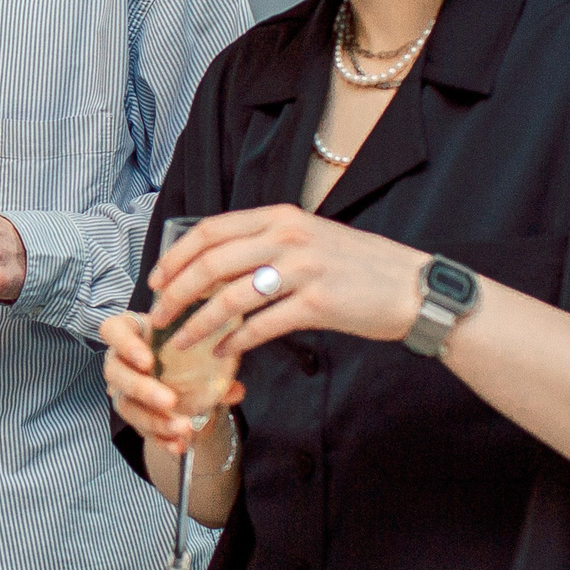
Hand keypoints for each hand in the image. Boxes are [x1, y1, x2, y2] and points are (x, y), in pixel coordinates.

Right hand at [101, 311, 240, 455]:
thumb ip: (217, 365)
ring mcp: (122, 389)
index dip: (126, 345)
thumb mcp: (202, 349)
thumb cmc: (188, 349)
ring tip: (184, 428)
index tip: (148, 361)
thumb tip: (235, 390)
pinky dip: (160, 439)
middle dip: (142, 390)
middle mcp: (119, 359)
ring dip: (154, 420)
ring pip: (126, 406)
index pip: (113, 330)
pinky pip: (139, 429)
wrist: (189, 376)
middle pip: (115, 373)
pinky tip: (178, 445)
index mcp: (131, 331)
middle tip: (170, 401)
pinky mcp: (132, 414)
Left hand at [147, 206, 428, 357]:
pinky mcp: (316, 304)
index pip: (209, 231)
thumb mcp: (308, 238)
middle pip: (210, 264)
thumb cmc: (358, 266)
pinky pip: (260, 326)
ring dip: (196, 324)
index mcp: (279, 217)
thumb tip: (217, 263)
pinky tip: (221, 352)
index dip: (175, 256)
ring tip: (179, 342)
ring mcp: (301, 269)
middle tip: (156, 317)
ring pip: (228, 298)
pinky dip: (234, 342)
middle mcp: (286, 237)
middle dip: (174, 293)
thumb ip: (266, 243)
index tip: (156, 280)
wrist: (413, 287)